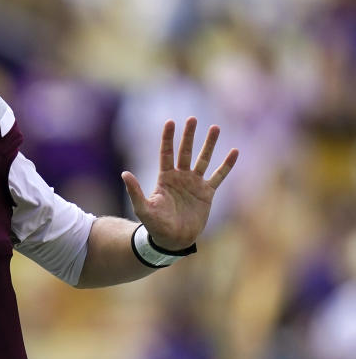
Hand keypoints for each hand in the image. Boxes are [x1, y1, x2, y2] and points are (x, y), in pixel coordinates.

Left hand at [121, 117, 238, 250]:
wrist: (173, 240)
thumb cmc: (155, 225)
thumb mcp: (143, 208)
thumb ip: (135, 190)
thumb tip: (124, 173)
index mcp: (165, 177)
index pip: (166, 153)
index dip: (168, 138)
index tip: (170, 122)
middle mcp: (180, 177)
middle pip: (185, 151)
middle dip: (189, 135)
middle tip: (193, 118)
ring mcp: (194, 184)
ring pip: (203, 159)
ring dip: (209, 144)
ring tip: (215, 127)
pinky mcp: (207, 193)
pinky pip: (218, 176)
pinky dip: (226, 165)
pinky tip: (234, 152)